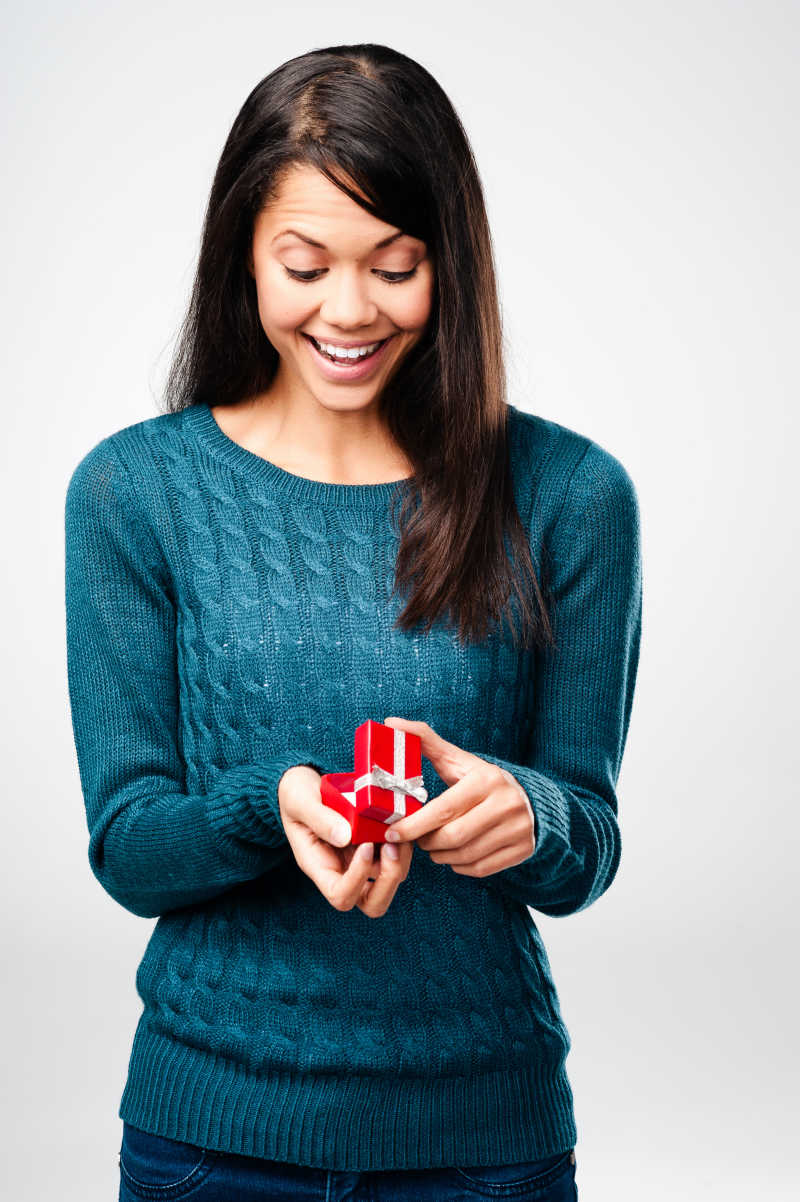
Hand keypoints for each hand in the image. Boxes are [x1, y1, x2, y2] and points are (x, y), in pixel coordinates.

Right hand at [277, 765, 413, 916]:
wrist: (304, 786)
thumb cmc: (297, 796)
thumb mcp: (300, 802)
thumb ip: (319, 818)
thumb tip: (345, 837)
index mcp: (319, 867)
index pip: (340, 895)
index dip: (358, 878)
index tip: (365, 844)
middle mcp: (342, 871)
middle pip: (372, 903)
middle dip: (389, 879)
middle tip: (391, 846)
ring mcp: (360, 861)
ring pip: (389, 881)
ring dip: (400, 859)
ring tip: (398, 829)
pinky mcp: (374, 847)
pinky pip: (396, 858)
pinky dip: (403, 845)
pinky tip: (400, 822)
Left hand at [381, 717, 535, 878]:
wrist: (529, 799)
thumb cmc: (482, 780)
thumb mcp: (457, 760)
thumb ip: (425, 741)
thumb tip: (390, 723)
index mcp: (486, 780)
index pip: (443, 809)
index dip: (414, 825)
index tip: (393, 832)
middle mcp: (506, 804)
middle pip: (452, 836)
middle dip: (426, 842)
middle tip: (416, 839)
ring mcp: (517, 829)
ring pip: (464, 855)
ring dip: (440, 856)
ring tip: (433, 846)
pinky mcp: (522, 850)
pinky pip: (480, 868)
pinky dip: (459, 865)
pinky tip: (453, 854)